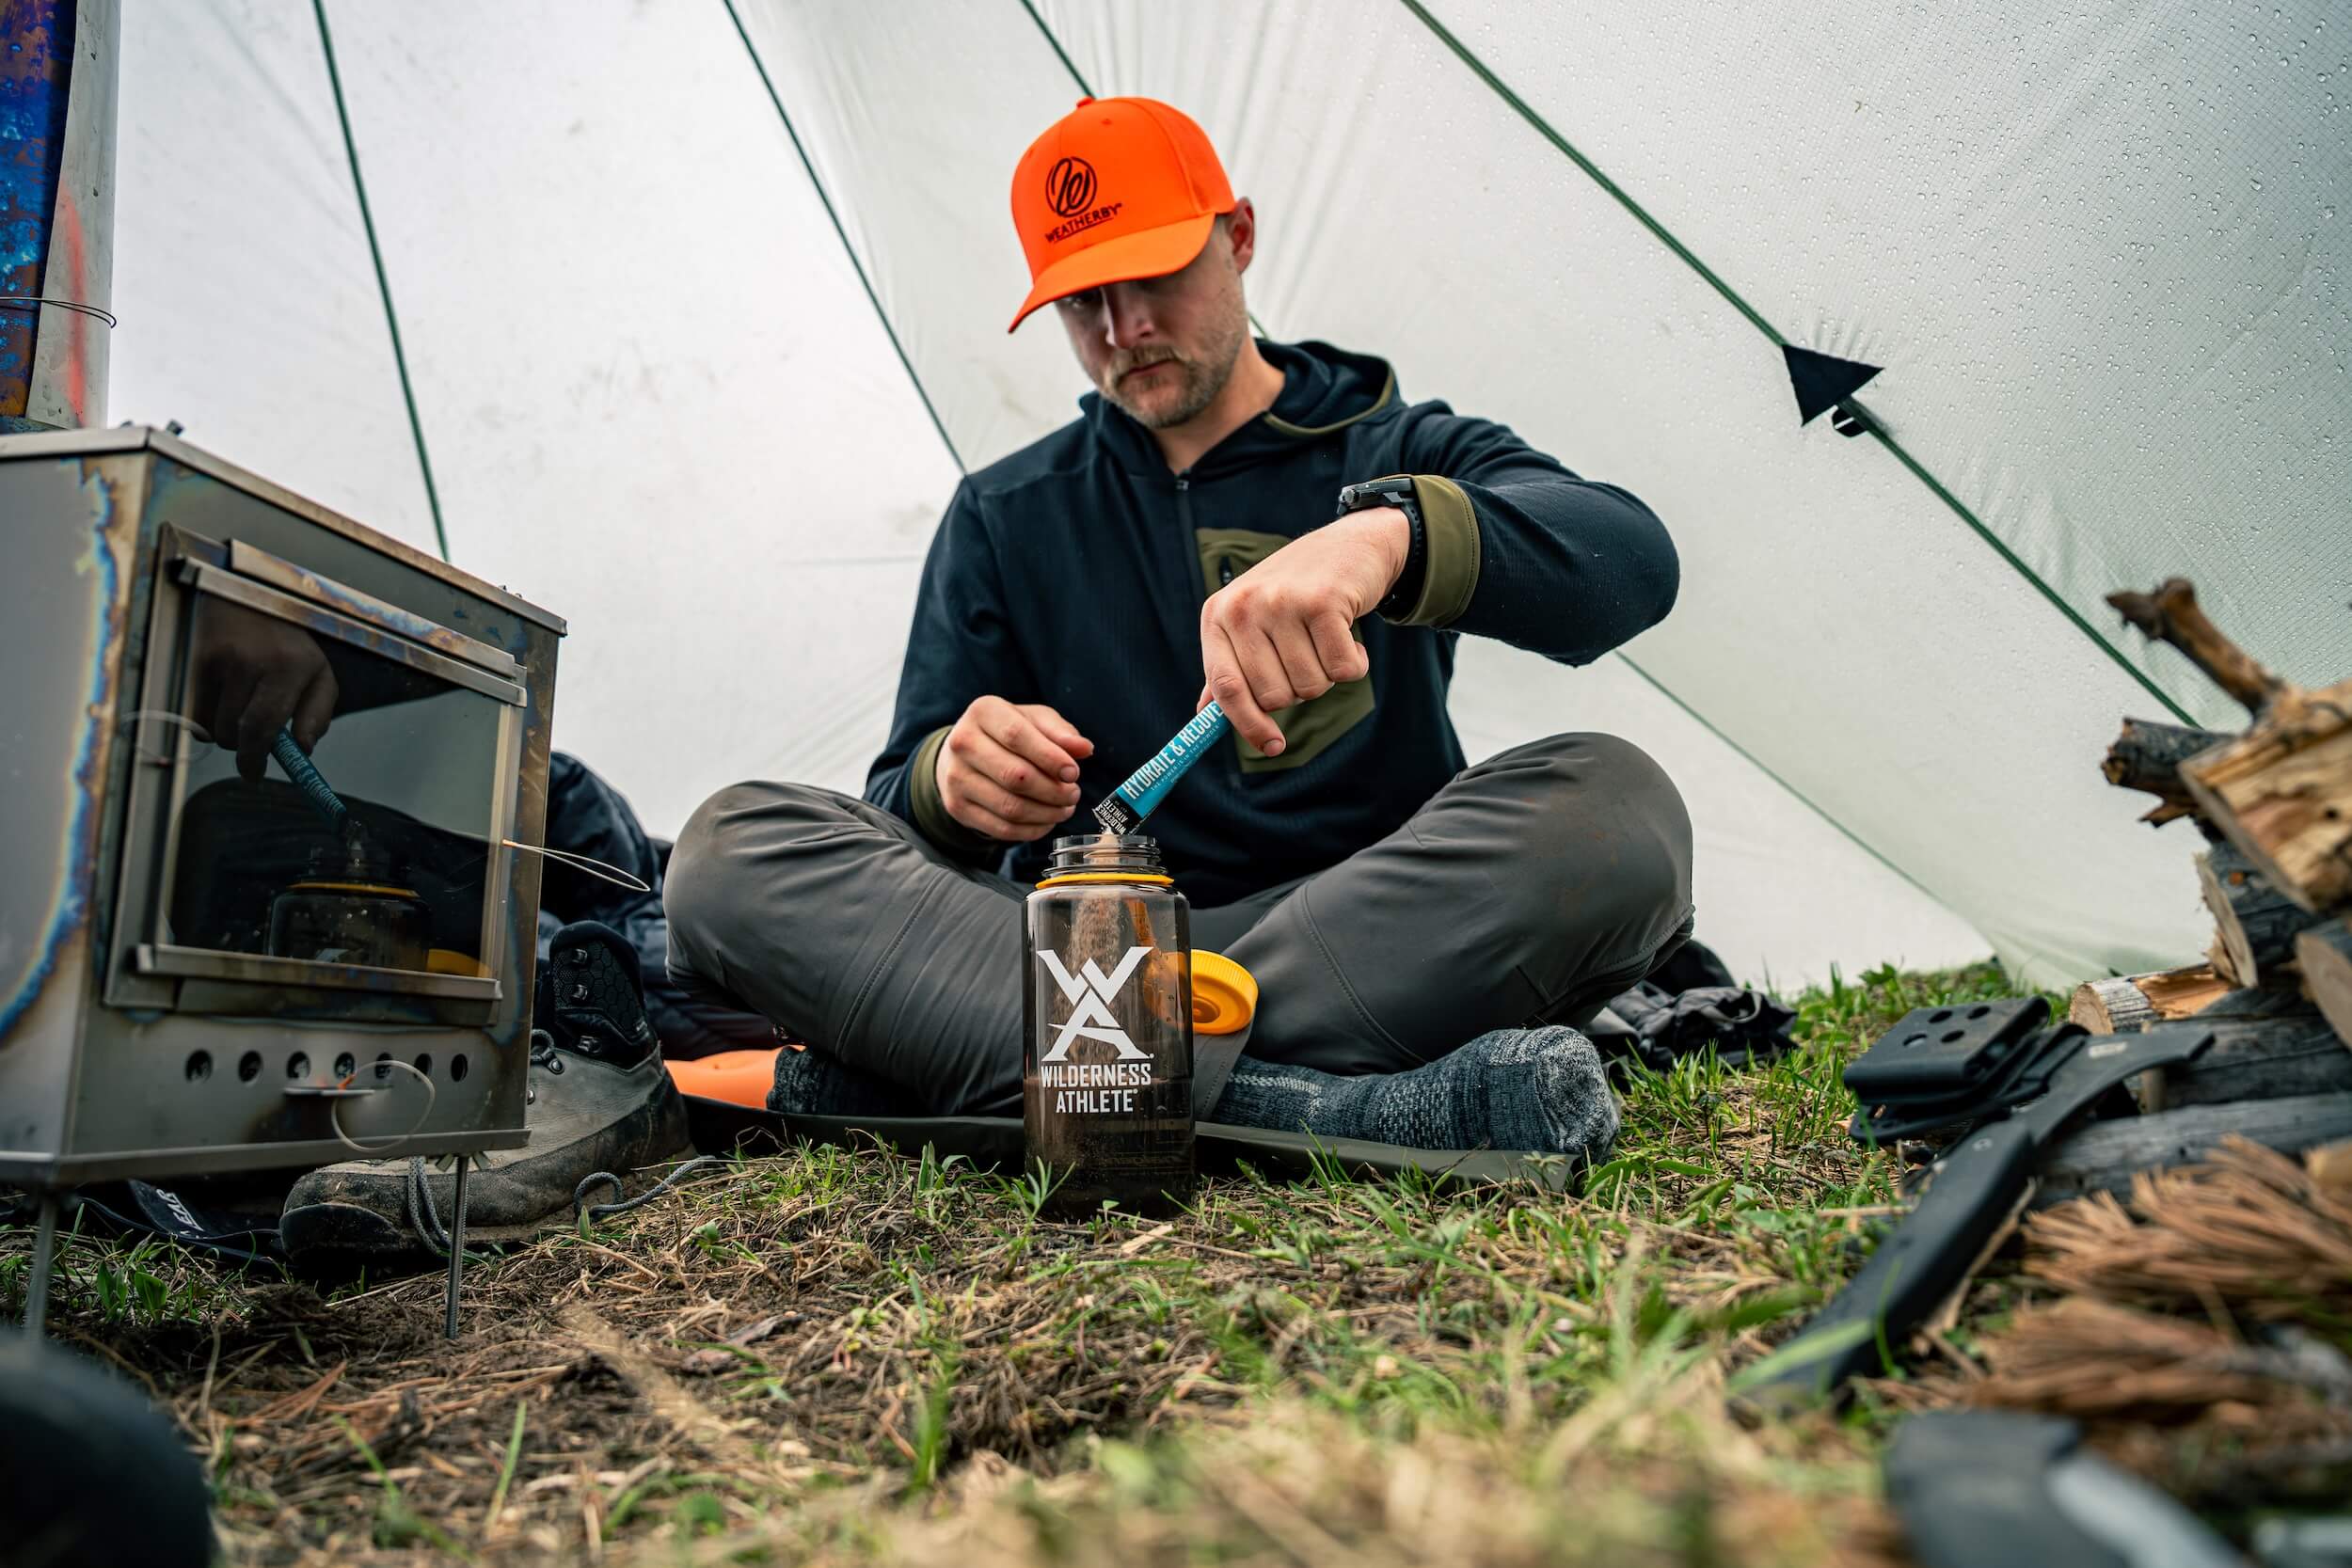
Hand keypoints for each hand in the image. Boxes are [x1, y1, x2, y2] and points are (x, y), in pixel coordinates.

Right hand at [185, 599, 339, 781]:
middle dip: (244, 751)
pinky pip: (195, 714)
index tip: (254, 774)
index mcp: (294, 667)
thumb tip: (304, 750)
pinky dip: (207, 721)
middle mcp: (256, 661)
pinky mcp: (198, 660)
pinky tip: (223, 702)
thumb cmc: (288, 643)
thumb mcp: (318, 673)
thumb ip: (318, 714)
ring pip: (213, 727)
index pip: (265, 726)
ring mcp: (222, 659)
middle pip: (235, 733)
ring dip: (227, 734)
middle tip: (253, 751)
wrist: (251, 597)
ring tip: (243, 713)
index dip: (256, 758)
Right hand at [936, 696, 1095, 841]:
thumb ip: (1060, 732)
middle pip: (1015, 776)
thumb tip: (1084, 749)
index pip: (1017, 736)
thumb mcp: (1034, 721)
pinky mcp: (957, 807)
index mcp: (983, 712)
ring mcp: (956, 778)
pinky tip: (1046, 821)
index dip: (1050, 758)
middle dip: (1052, 791)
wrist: (965, 753)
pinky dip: (1032, 830)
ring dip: (1046, 814)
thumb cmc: (1008, 733)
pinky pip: (1001, 829)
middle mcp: (962, 743)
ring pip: (1010, 807)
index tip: (1073, 773)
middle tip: (1073, 794)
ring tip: (1064, 808)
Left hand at [1198, 509, 1402, 755]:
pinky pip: (1343, 669)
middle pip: (1273, 695)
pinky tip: (1351, 638)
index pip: (1225, 687)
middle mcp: (1244, 606)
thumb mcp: (1252, 621)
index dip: (1247, 725)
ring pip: (1310, 686)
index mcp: (1218, 615)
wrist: (1350, 545)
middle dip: (1299, 690)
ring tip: (1327, 642)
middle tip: (1308, 658)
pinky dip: (1355, 664)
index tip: (1272, 747)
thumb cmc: (1297, 593)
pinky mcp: (1324, 601)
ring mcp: (1282, 602)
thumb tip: (1202, 715)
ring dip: (1328, 675)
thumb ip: (1229, 666)